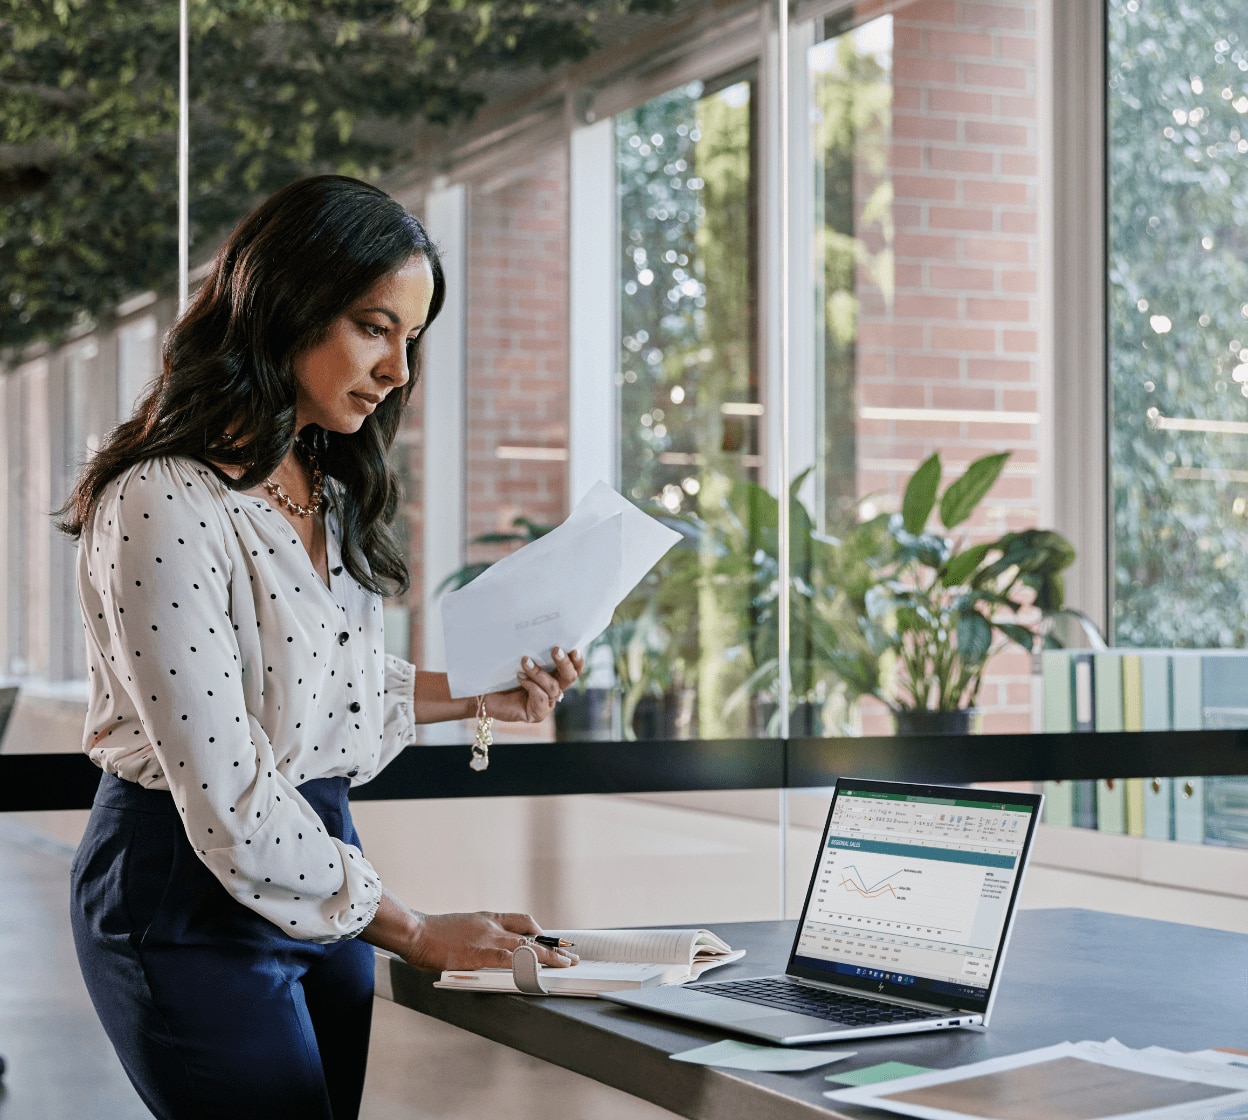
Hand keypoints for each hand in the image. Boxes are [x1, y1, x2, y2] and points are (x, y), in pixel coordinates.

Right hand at [401, 910, 577, 972]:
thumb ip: (478, 936)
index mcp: (488, 919)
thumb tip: (490, 950)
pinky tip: (536, 971)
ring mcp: (487, 939)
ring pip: (526, 946)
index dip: (541, 931)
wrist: (415, 932)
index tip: (554, 940)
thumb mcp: (462, 927)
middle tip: (569, 955)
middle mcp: (492, 926)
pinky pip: (508, 959)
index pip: (523, 920)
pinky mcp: (478, 954)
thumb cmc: (433, 934)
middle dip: (552, 945)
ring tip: (564, 965)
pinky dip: (525, 964)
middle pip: (531, 933)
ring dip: (548, 956)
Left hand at [484, 646, 583, 723]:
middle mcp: (554, 690)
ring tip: (525, 661)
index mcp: (554, 675)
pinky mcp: (537, 714)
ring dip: (539, 672)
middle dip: (564, 663)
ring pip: (553, 687)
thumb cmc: (501, 673)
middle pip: (570, 677)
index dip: (577, 660)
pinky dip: (530, 685)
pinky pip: (541, 698)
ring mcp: (546, 703)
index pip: (574, 668)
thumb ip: (533, 651)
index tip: (573, 648)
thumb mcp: (520, 659)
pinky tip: (519, 676)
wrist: (484, 694)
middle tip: (555, 649)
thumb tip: (538, 630)